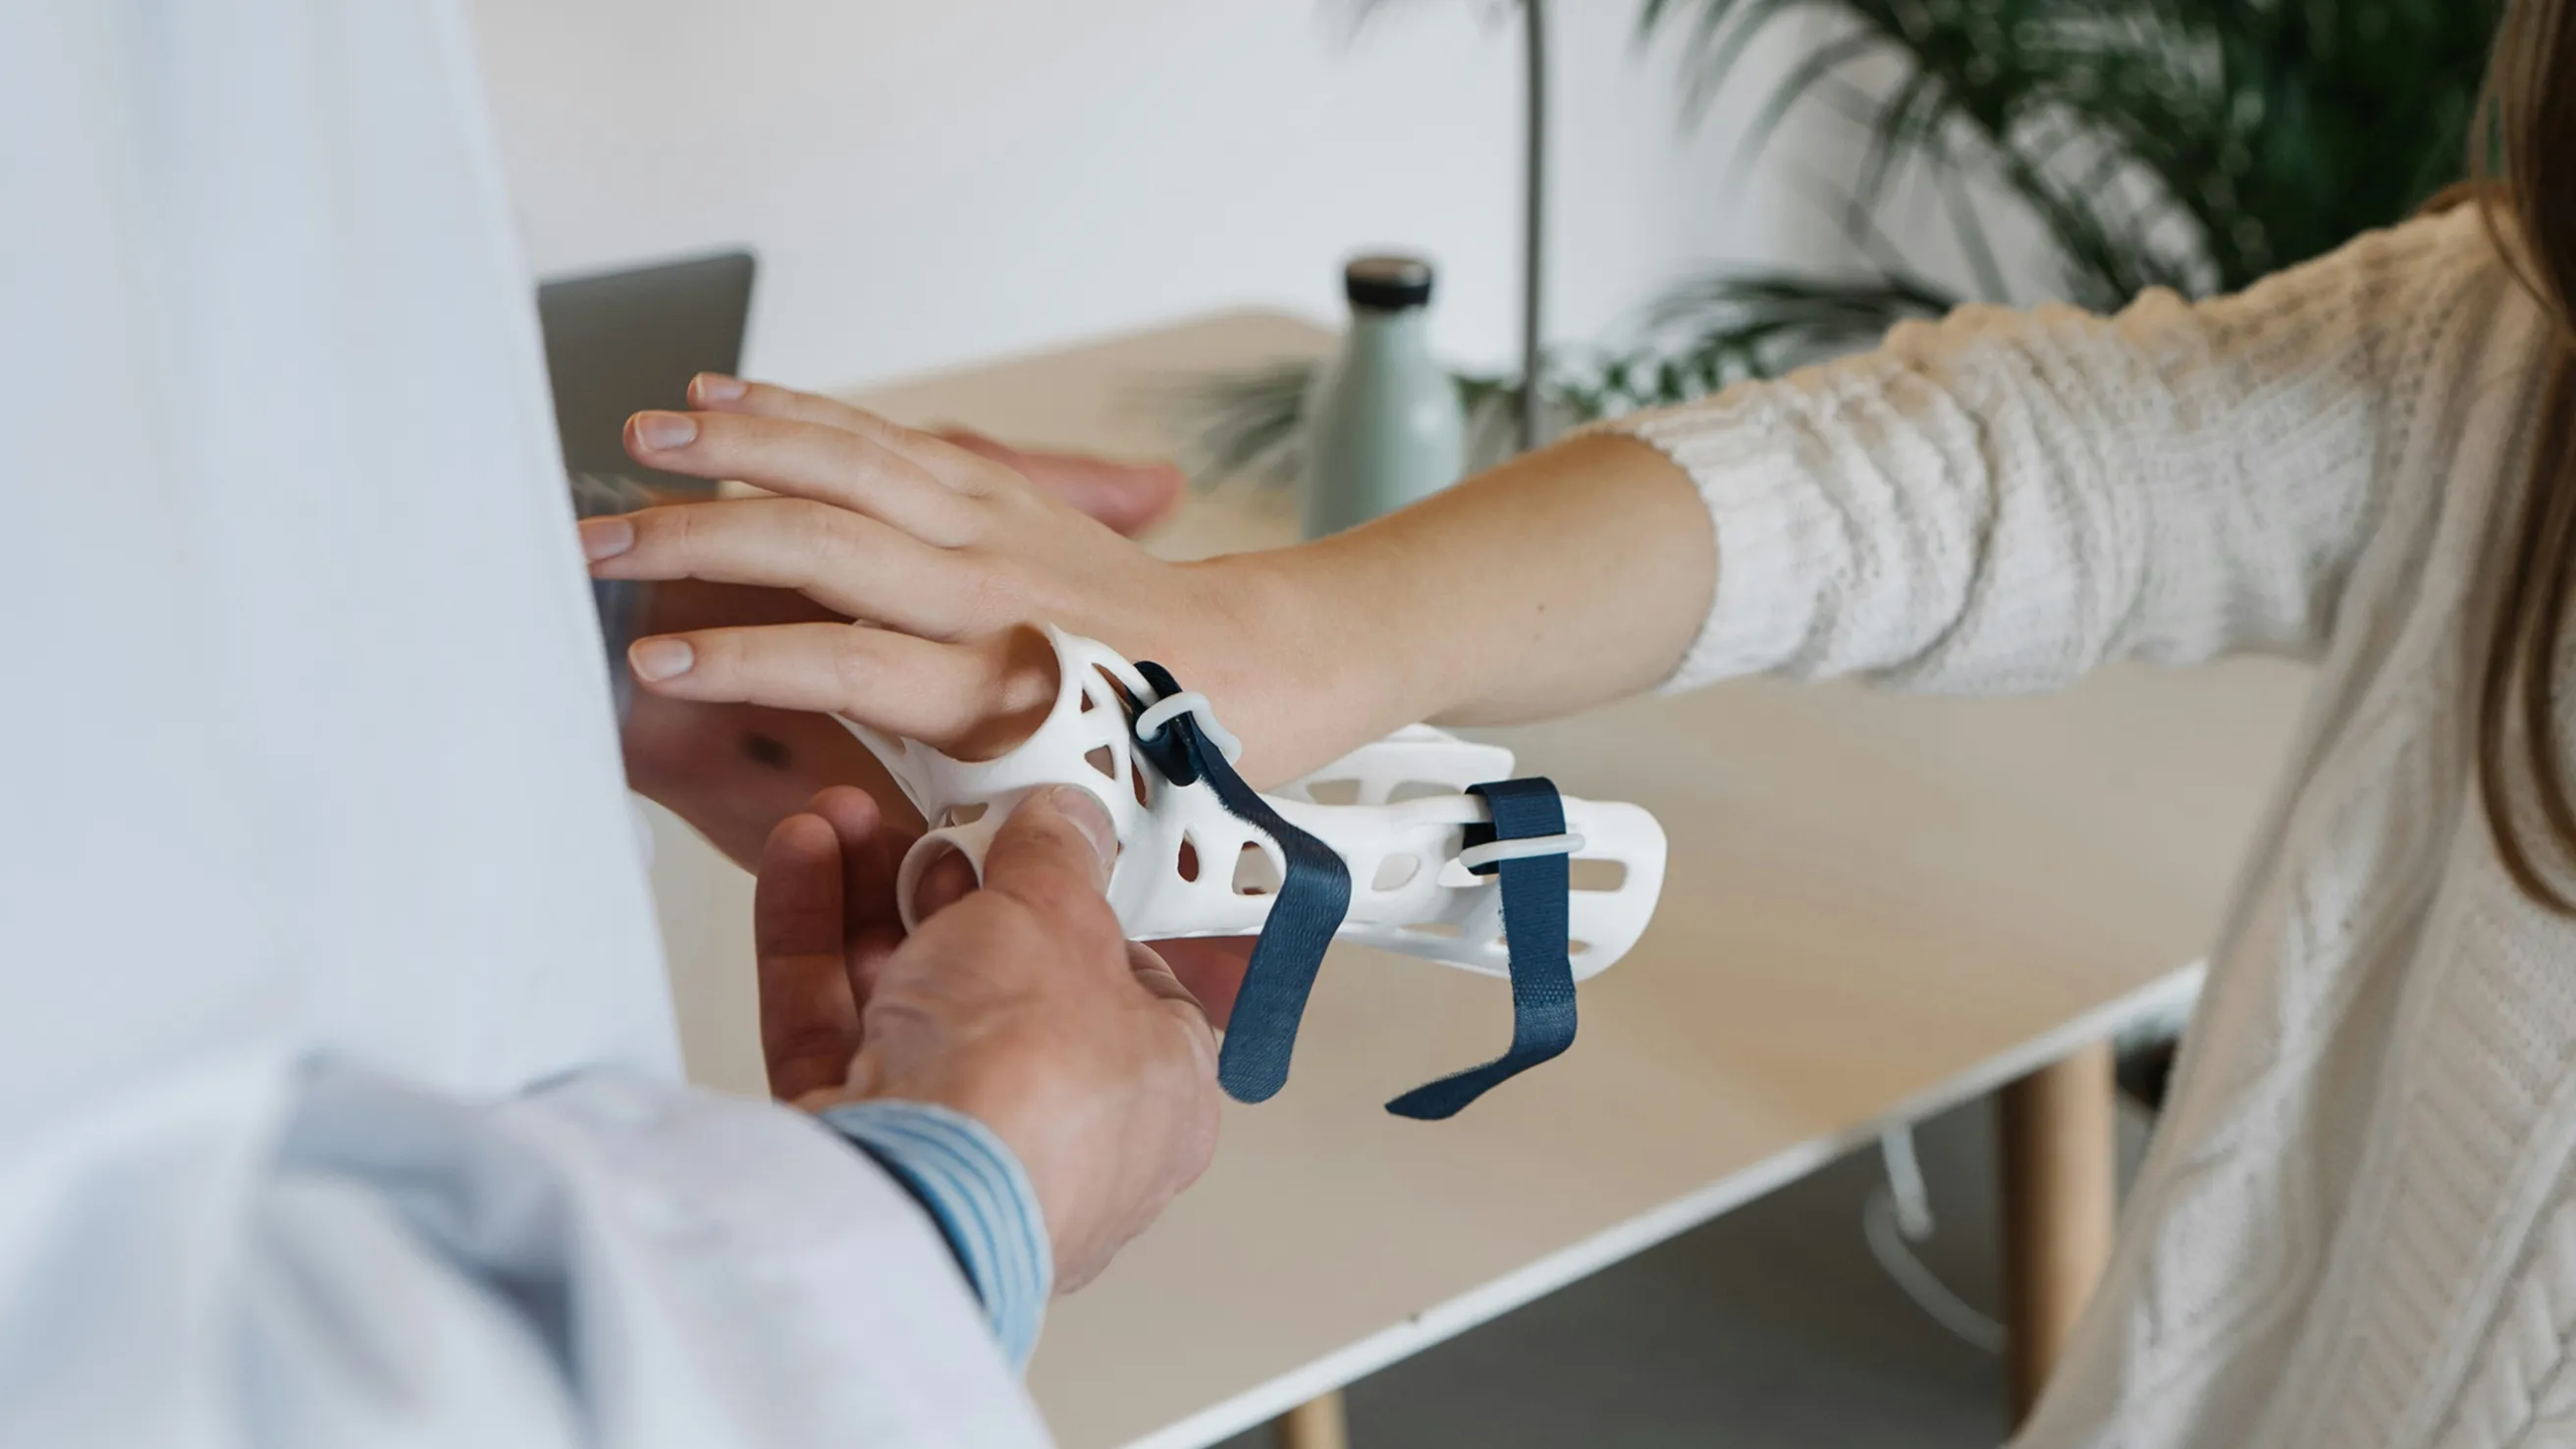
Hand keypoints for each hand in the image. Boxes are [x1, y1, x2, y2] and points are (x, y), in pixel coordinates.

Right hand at [605, 421, 1187, 864]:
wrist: (1246, 668)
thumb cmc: (1140, 759)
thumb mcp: (1043, 821)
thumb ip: (928, 829)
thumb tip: (834, 837)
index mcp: (995, 691)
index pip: (844, 664)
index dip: (743, 662)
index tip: (654, 667)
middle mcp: (990, 595)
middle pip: (823, 545)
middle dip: (697, 540)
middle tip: (595, 548)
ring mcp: (996, 526)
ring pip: (849, 464)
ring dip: (735, 445)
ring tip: (640, 436)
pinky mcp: (998, 488)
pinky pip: (881, 437)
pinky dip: (796, 411)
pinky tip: (723, 397)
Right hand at [757, 783, 1219, 1289]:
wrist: (908, 1197)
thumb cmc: (1027, 1083)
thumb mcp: (1060, 920)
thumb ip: (1058, 858)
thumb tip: (1067, 820)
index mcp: (1159, 1095)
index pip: (1137, 989)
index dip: (1085, 909)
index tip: (1040, 845)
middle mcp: (1065, 1137)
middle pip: (1005, 989)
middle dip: (953, 892)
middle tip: (928, 826)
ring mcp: (956, 1155)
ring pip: (911, 1007)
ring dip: (870, 903)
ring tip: (840, 819)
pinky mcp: (863, 1161)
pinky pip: (836, 1038)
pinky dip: (813, 947)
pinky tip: (800, 857)